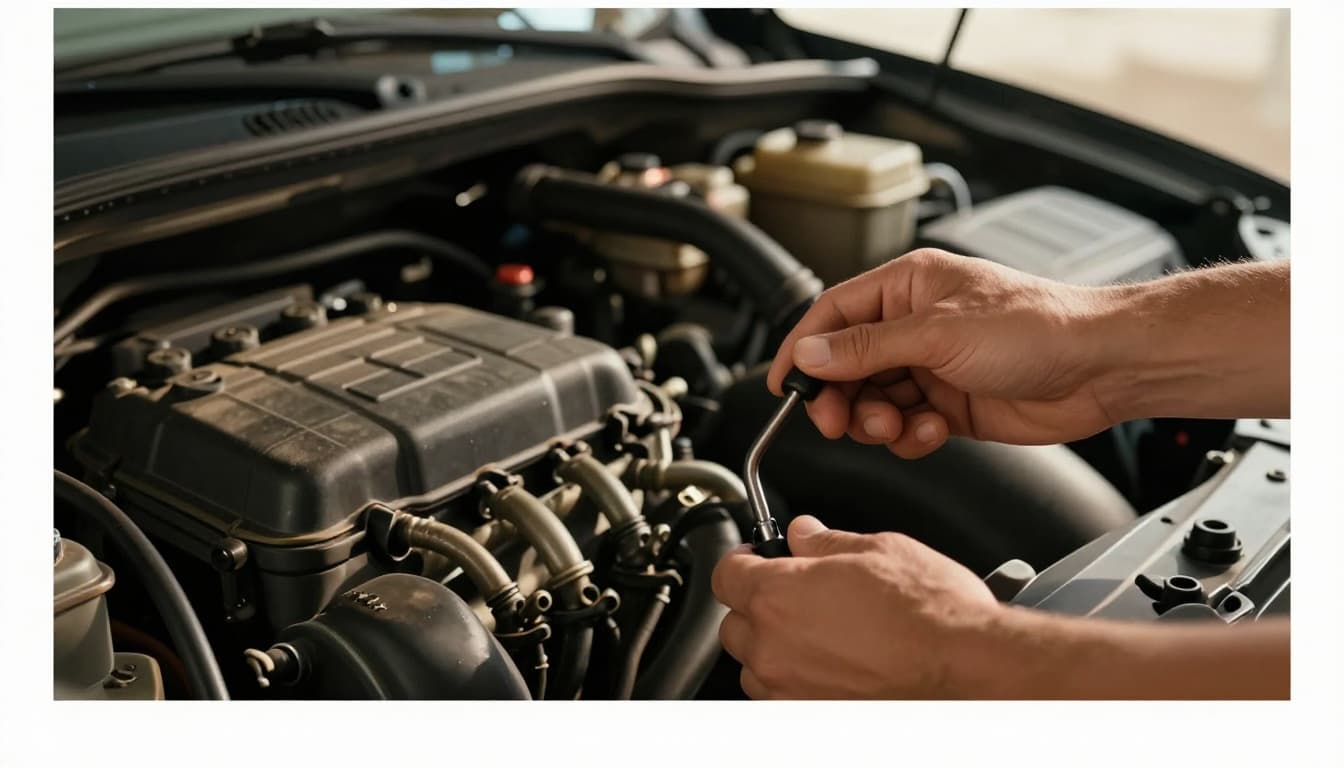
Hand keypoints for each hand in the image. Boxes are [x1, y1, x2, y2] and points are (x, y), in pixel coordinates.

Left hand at [711, 515, 1001, 698]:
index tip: (756, 557)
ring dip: (773, 649)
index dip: (742, 560)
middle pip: (735, 624)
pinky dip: (795, 682)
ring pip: (755, 668)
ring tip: (818, 635)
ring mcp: (789, 689)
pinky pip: (782, 698)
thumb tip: (804, 533)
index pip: (726, 573)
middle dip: (758, 606)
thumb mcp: (879, 549)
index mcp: (779, 594)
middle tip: (797, 594)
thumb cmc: (930, 613)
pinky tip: (832, 667)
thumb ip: (827, 542)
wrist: (966, 667)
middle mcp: (774, 646)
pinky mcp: (809, 716)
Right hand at [767, 248, 1120, 457]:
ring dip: (877, 421)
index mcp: (907, 286)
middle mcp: (915, 324)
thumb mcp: (937, 333)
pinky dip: (910, 436)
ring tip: (897, 425)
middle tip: (839, 421)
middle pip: (846, 365)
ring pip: (873, 401)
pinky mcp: (950, 405)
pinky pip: (906, 427)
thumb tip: (810, 352)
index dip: (802, 350)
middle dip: (840, 397)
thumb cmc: (1037, 327)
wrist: (1100, 367)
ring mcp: (932, 366)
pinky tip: (933, 430)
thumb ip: (865, 347)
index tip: (786, 386)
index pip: (832, 315)